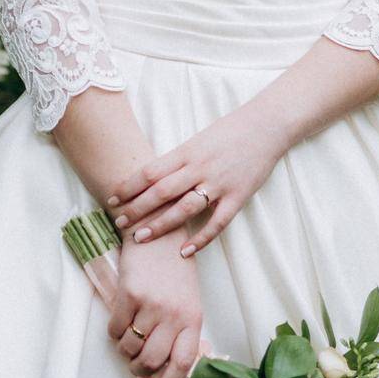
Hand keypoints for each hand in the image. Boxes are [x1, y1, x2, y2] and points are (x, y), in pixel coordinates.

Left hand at [105, 111, 282, 257]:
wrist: (266, 126)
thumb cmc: (229, 132)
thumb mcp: (198, 140)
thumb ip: (178, 160)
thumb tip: (150, 178)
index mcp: (188, 152)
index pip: (151, 171)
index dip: (129, 186)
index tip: (112, 197)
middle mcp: (200, 168)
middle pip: (162, 191)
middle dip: (137, 208)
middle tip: (119, 222)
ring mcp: (219, 183)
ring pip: (185, 208)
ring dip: (161, 225)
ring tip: (141, 238)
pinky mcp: (238, 197)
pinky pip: (217, 222)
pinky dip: (201, 239)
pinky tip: (185, 251)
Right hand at [107, 229, 202, 377]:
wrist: (159, 231)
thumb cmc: (175, 269)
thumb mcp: (187, 299)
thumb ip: (179, 331)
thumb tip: (163, 369)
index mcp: (193, 317)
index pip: (183, 363)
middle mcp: (173, 313)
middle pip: (152, 361)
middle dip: (140, 370)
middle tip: (136, 364)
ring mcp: (151, 304)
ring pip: (131, 348)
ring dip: (125, 352)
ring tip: (127, 342)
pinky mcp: (129, 294)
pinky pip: (116, 329)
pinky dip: (114, 334)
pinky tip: (119, 326)